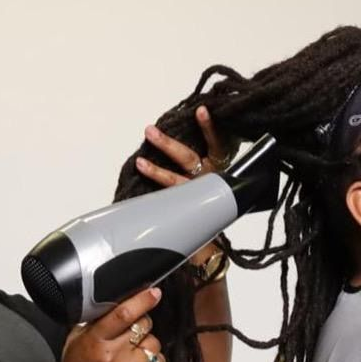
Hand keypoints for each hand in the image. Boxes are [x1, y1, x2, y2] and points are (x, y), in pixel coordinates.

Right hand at [52, 288, 165, 361]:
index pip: (124, 314)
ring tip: (131, 355)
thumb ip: (94, 323)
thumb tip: (117, 303)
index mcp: (96, 343)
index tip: (154, 292)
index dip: (142, 300)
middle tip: (130, 334)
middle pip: (143, 327)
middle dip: (141, 325)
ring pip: (154, 345)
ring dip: (146, 345)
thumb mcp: (75, 342)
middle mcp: (114, 358)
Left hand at [136, 106, 237, 265]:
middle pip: (188, 160)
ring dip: (156, 171)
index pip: (216, 144)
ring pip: (175, 181)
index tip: (200, 111)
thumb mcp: (215, 186)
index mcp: (220, 170)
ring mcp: (196, 197)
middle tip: (151, 132)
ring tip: (140, 161)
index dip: (208, 128)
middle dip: (168, 146)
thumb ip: (203, 166)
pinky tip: (140, 177)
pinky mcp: (186, 213)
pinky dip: (153, 189)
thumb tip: (190, 137)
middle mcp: (209, 181)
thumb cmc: (215, 209)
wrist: (214, 250)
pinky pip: (167, 200)